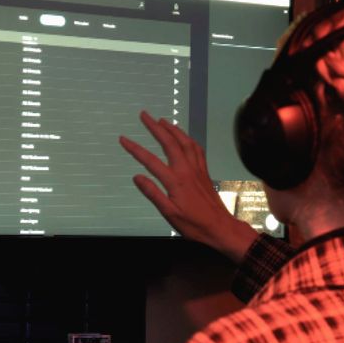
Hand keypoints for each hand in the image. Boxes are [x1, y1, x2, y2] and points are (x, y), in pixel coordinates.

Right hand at [119, 111, 257, 262]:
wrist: (219, 227)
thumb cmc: (194, 224)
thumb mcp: (169, 213)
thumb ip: (152, 193)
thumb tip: (137, 177)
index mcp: (175, 181)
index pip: (150, 160)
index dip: (135, 148)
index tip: (123, 139)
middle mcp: (187, 170)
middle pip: (169, 142)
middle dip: (155, 127)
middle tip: (144, 115)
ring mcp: (197, 169)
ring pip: (185, 142)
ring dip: (172, 129)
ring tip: (162, 120)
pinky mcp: (204, 172)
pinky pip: (197, 149)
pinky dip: (188, 139)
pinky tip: (184, 137)